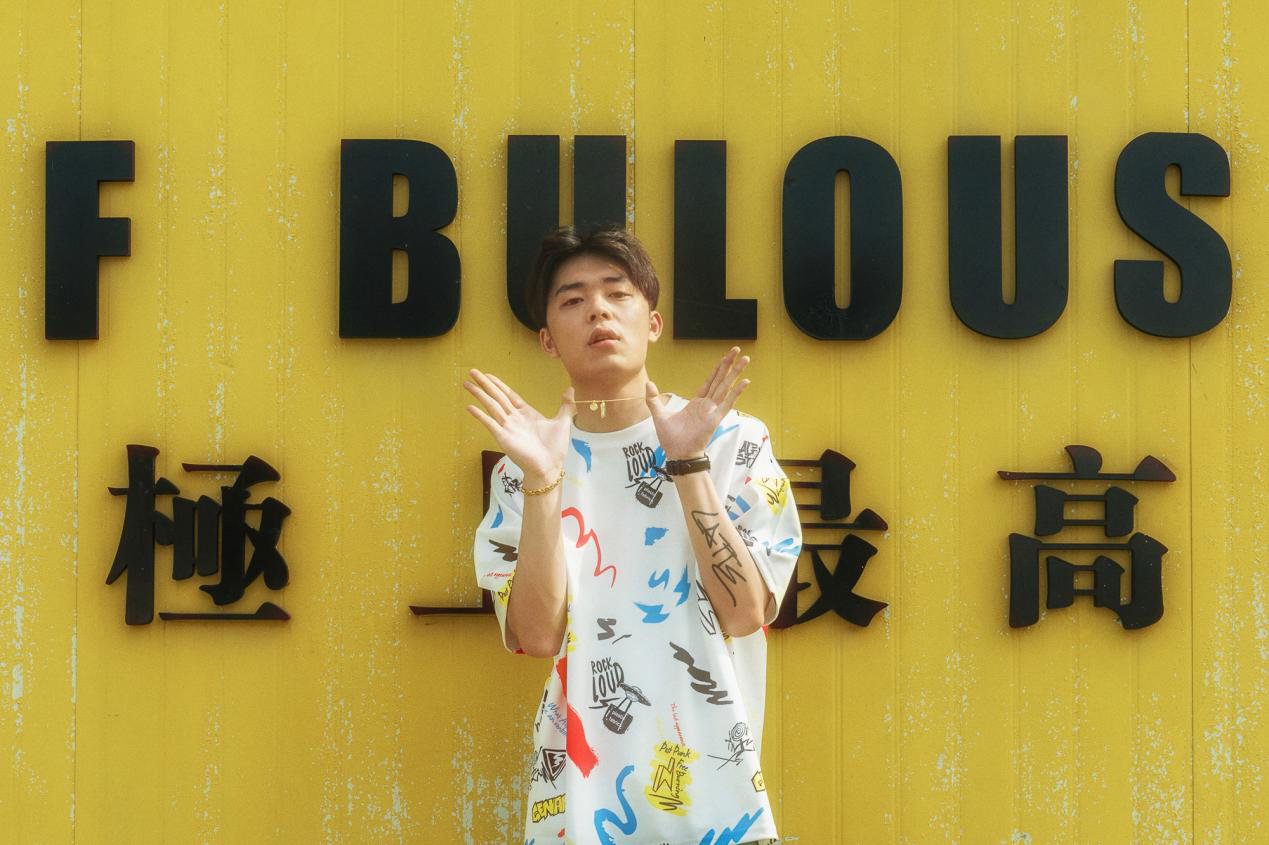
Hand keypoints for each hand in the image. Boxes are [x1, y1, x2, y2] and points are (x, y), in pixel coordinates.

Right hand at [464, 369, 574, 483]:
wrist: (550, 467)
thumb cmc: (555, 447)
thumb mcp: (563, 422)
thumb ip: (565, 405)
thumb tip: (571, 388)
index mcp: (526, 413)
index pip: (509, 395)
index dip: (499, 384)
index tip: (489, 375)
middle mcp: (514, 418)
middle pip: (497, 397)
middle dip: (485, 384)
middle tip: (472, 372)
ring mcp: (507, 427)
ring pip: (491, 406)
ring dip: (479, 394)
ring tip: (466, 383)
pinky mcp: (503, 437)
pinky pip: (489, 423)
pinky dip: (480, 415)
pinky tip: (470, 407)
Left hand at [645, 346, 749, 460]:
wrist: (677, 454)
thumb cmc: (671, 439)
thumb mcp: (659, 415)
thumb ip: (654, 399)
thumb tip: (648, 383)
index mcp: (696, 403)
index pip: (710, 381)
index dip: (717, 369)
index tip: (725, 357)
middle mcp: (707, 405)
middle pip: (720, 380)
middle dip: (729, 365)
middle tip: (737, 350)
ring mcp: (712, 410)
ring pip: (726, 387)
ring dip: (735, 373)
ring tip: (745, 359)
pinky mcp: (715, 418)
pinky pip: (727, 403)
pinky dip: (736, 392)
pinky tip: (745, 382)